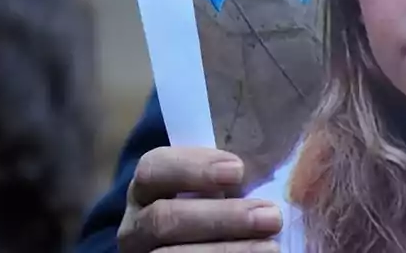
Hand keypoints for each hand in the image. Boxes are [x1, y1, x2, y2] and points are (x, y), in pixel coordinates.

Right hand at [117, 147, 282, 252]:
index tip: (238, 170)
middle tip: (270, 215)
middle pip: (165, 218)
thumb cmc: (211, 208)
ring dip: (227, 251)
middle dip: (221, 217)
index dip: (193, 168)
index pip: (153, 169)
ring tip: (271, 246)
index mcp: (145, 189)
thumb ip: (225, 176)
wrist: (193, 245)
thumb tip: (270, 162)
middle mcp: (135, 225)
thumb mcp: (209, 189)